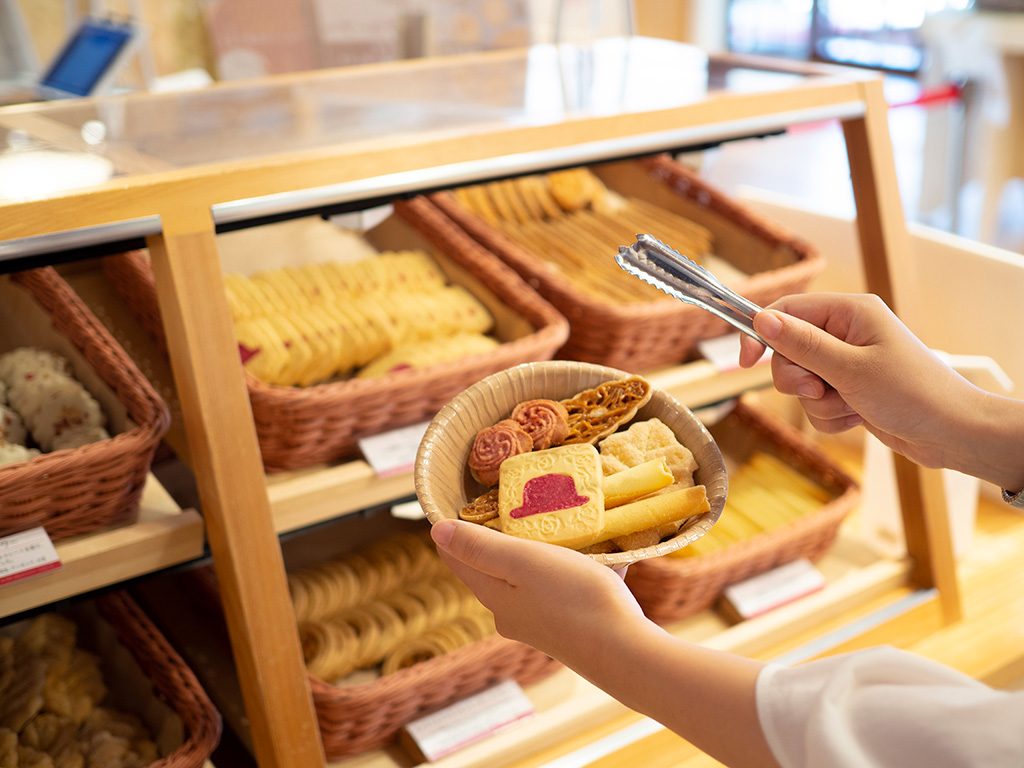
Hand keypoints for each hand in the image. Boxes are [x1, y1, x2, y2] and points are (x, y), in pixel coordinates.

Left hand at [430, 519, 643, 663]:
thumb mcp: (523, 561)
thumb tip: (437, 531)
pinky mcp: (567, 626)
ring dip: (543, 549)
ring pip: (531, 574)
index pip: (457, 557)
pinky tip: (600, 555)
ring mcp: (539, 622)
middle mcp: (509, 613)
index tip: (470, 496)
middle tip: (521, 501)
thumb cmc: (573, 598)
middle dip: (503, 533)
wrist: (625, 651)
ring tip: (564, 523)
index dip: (456, 526)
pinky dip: (575, 567)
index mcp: (492, 595)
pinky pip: (562, 586)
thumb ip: (480, 547)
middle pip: (494, 565)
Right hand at [738, 293, 979, 469]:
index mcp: (850, 312)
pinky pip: (817, 403)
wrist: (951, 434)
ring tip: (851, 406)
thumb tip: (761, 320)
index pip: (787, 311)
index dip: (762, 334)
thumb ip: (802, 344)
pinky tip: (857, 418)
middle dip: (797, 379)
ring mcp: (849, 363)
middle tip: (819, 390)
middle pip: (788, 351)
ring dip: (818, 402)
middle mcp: (847, 333)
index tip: (746, 362)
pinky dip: (830, 416)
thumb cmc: (911, 393)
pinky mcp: (851, 390)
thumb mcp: (849, 368)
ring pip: (801, 382)